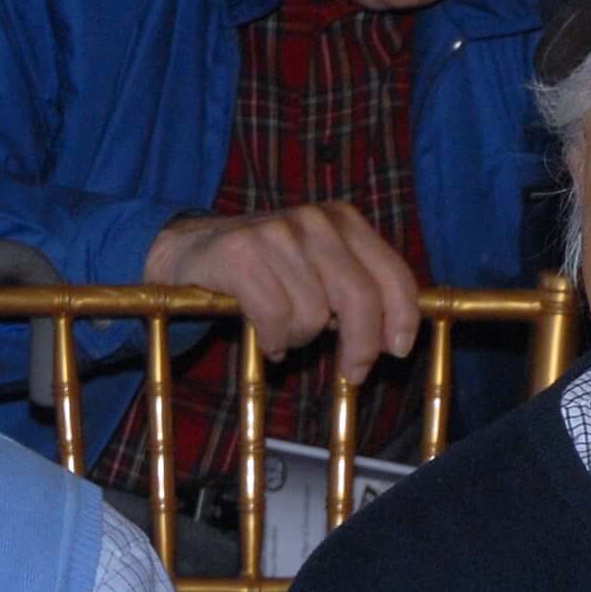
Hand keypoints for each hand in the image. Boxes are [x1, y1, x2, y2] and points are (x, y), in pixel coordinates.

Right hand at [143, 204, 419, 383]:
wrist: (188, 252)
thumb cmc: (264, 270)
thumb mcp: (319, 271)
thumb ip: (357, 292)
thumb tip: (394, 339)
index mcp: (342, 220)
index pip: (391, 271)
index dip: (403, 316)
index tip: (398, 350)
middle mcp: (313, 221)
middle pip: (359, 297)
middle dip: (361, 344)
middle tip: (353, 371)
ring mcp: (276, 233)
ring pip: (313, 315)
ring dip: (299, 337)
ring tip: (283, 330)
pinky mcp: (240, 254)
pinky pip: (275, 318)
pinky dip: (271, 339)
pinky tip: (265, 337)